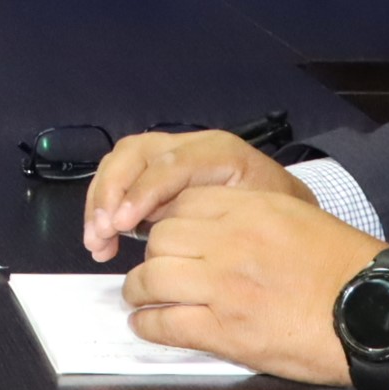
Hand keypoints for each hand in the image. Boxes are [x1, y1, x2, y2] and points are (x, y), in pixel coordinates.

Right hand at [81, 128, 310, 261]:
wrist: (292, 210)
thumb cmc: (281, 219)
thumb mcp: (262, 220)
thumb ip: (220, 224)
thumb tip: (169, 243)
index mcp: (219, 153)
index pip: (170, 163)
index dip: (142, 192)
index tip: (123, 225)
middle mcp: (191, 146)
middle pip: (136, 153)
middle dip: (111, 192)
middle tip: (102, 232)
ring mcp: (171, 156)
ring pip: (121, 162)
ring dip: (100, 201)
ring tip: (96, 240)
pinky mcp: (157, 173)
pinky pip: (121, 179)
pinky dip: (105, 208)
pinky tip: (102, 238)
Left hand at [118, 186, 387, 386]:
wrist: (374, 313)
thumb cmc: (347, 269)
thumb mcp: (298, 218)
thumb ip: (253, 214)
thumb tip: (216, 224)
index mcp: (250, 209)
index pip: (183, 203)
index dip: (169, 221)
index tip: (169, 237)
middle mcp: (230, 242)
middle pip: (161, 239)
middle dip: (153, 255)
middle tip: (154, 269)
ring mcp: (224, 287)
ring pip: (153, 278)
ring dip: (139, 290)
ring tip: (140, 297)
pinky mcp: (226, 331)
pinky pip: (167, 324)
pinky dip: (149, 326)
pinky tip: (147, 325)